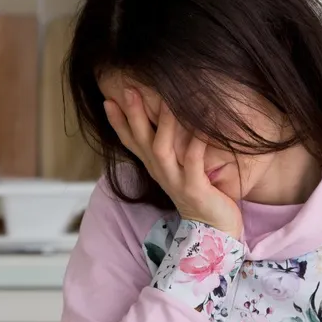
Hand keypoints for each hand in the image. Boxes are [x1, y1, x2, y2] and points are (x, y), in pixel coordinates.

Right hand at [106, 86, 242, 238]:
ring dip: (163, 125)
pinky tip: (202, 124)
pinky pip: (194, 161)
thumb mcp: (180, 170)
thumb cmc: (200, 195)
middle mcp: (161, 173)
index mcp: (155, 167)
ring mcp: (176, 181)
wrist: (214, 231)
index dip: (118, 122)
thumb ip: (173, 149)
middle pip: (141, 141)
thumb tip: (170, 121)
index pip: (130, 142)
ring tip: (166, 100)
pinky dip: (196, 142)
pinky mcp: (195, 188)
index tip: (107, 100)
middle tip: (128, 90)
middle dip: (134, 115)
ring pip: (162, 149)